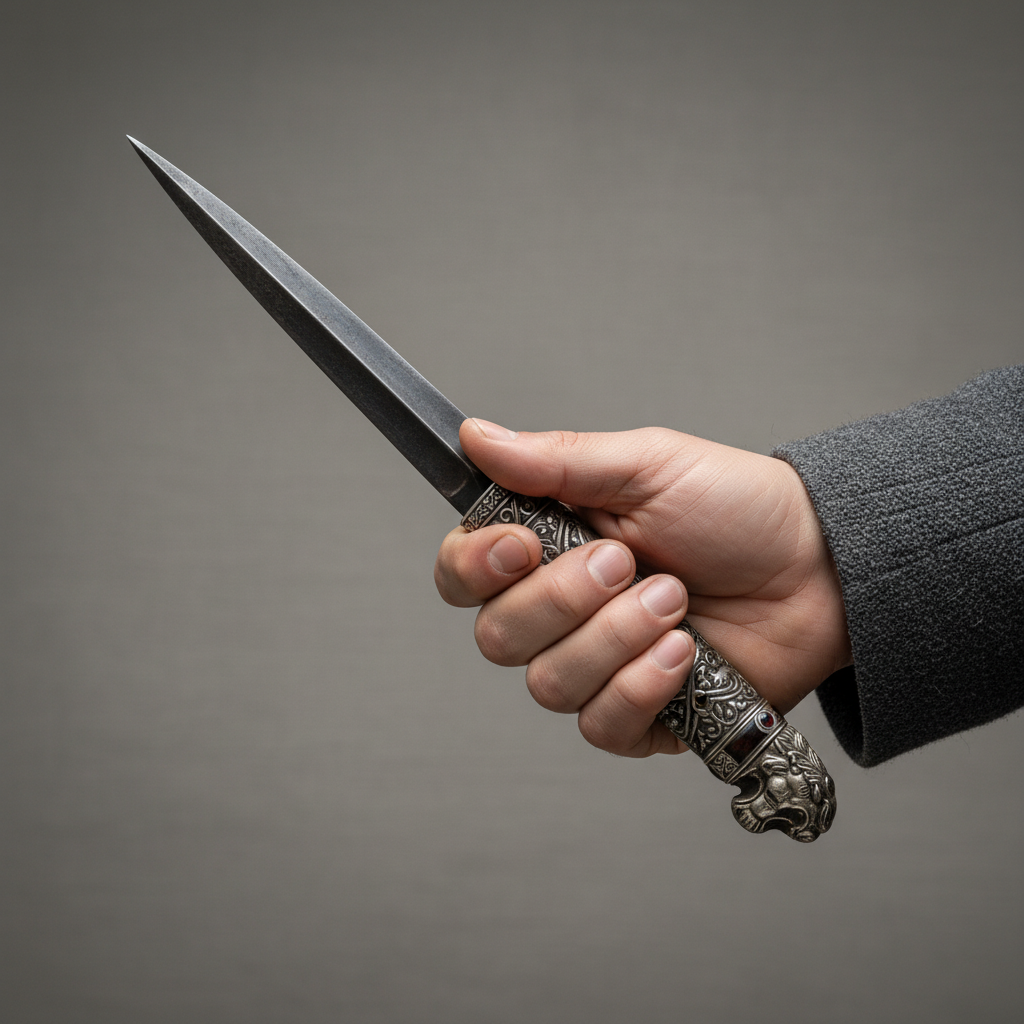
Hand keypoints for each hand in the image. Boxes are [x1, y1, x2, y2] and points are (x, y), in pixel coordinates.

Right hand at [434, 419, 851, 756]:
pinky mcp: (641, 716)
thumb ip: (556, 460)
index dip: (476, 566)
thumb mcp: (646, 466)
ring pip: (548, 684)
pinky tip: (684, 655)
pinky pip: (600, 727)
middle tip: (628, 562)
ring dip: (614, 638)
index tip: (523, 545)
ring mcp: (598, 668)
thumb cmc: (735, 508)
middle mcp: (561, 614)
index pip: (465, 574)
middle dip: (564, 599)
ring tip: (675, 601)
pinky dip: (639, 688)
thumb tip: (476, 436)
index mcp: (549, 548)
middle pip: (497, 636)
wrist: (818, 568)